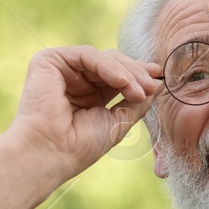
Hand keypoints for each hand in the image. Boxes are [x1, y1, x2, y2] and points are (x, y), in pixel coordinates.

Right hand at [1, 46, 163, 185]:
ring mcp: (61, 69)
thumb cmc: (80, 146)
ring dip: (127, 72)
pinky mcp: (49, 61)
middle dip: (136, 73)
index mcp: (89, 95)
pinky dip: (108, 67)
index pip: (118, 76)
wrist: (50, 153)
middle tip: (152, 86)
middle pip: (113, 63)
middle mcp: (75, 80)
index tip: (160, 78)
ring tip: (140, 91)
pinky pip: (87, 55)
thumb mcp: (118, 121)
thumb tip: (158, 83)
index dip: (139, 75)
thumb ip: (137, 101)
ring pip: (103, 58)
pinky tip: (122, 82)